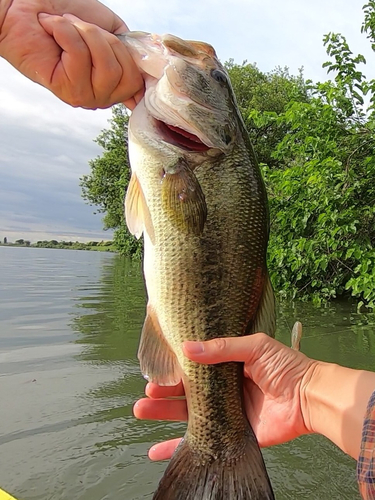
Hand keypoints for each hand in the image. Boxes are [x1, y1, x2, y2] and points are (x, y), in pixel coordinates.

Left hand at [0, 0, 143, 108]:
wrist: (29, 5)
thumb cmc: (69, 13)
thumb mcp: (112, 30)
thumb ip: (130, 51)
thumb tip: (148, 71)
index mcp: (114, 85)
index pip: (139, 85)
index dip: (137, 66)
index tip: (125, 47)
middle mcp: (102, 97)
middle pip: (125, 74)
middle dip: (105, 40)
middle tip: (82, 29)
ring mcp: (86, 97)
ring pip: (106, 68)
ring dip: (85, 34)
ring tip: (66, 27)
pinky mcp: (67, 91)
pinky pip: (79, 58)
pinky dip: (66, 33)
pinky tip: (52, 30)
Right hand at [134, 333, 317, 459]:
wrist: (309, 396)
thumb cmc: (286, 366)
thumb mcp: (254, 346)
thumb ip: (222, 348)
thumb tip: (187, 349)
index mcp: (227, 367)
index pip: (194, 370)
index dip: (175, 373)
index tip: (156, 374)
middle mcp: (222, 390)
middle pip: (186, 394)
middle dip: (163, 395)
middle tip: (144, 397)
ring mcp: (226, 413)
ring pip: (189, 415)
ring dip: (164, 415)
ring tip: (141, 411)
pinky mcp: (233, 434)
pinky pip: (204, 440)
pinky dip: (180, 447)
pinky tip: (157, 451)